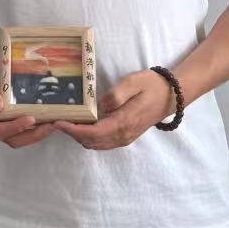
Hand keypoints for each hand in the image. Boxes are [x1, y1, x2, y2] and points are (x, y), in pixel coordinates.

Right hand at [0, 46, 53, 148]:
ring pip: (18, 135)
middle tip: (49, 126)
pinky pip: (22, 125)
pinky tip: (47, 118)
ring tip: (52, 124)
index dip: (15, 128)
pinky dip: (35, 126)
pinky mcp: (10, 113)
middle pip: (11, 138)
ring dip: (35, 133)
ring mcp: (1, 117)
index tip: (31, 119)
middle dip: (31, 135)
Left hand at [55, 69, 173, 150]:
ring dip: (80, 136)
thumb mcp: (133, 82)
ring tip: (67, 121)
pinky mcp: (126, 136)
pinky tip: (83, 124)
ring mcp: (124, 138)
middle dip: (72, 133)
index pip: (91, 132)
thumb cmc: (151, 85)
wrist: (171, 95)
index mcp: (122, 123)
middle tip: (56, 120)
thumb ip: (116, 95)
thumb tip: (100, 106)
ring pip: (96, 144)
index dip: (72, 130)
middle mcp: (122, 135)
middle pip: (90, 141)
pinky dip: (89, 137)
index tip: (58, 122)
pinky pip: (103, 142)